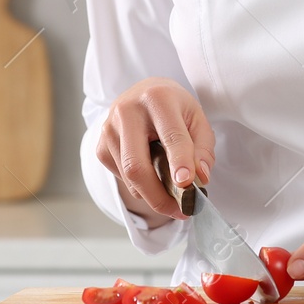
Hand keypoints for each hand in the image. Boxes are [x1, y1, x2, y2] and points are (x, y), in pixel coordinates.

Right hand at [95, 77, 214, 224]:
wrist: (144, 93)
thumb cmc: (173, 108)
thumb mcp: (197, 119)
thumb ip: (203, 149)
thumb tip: (199, 178)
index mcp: (157, 98)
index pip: (170, 135)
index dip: (179, 162)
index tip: (187, 184)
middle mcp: (127, 111)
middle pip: (137, 165)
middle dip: (158, 195)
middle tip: (180, 210)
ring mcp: (108, 129)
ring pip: (129, 177)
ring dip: (152, 194)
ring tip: (171, 193)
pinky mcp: (100, 146)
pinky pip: (121, 178)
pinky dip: (139, 186)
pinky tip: (151, 173)